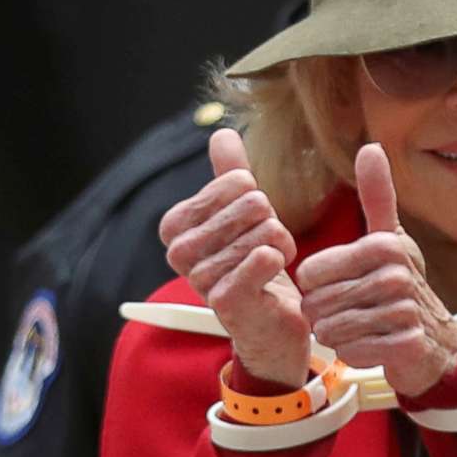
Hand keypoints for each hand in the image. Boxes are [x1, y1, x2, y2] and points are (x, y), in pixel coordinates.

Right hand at [161, 127, 307, 386]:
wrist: (268, 323)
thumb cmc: (254, 267)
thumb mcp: (242, 216)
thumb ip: (230, 175)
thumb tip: (221, 133)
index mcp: (176, 224)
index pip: (236, 182)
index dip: (258, 201)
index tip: (251, 228)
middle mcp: (179, 250)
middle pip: (252, 204)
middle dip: (273, 224)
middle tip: (265, 249)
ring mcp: (199, 277)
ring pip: (264, 232)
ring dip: (280, 247)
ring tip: (270, 265)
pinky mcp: (225, 300)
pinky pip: (264, 258)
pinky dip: (279, 262)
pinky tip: (273, 276)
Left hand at [295, 143, 456, 398]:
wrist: (436, 341)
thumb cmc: (402, 286)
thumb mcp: (390, 238)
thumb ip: (377, 196)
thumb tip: (371, 147)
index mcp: (383, 246)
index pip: (309, 273)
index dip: (314, 286)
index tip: (340, 286)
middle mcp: (395, 276)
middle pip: (317, 303)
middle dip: (323, 314)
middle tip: (349, 311)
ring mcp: (403, 311)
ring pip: (330, 330)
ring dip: (337, 335)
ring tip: (360, 327)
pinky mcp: (405, 344)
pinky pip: (351, 352)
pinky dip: (354, 353)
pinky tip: (371, 345)